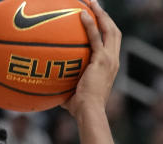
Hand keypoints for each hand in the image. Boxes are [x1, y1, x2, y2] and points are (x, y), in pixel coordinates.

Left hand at [63, 0, 120, 115]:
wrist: (89, 112)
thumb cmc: (80, 108)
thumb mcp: (73, 92)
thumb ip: (64, 83)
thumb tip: (47, 81)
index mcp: (110, 66)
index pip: (112, 42)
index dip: (106, 27)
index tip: (96, 17)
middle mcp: (113, 60)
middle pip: (114, 31)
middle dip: (105, 15)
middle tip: (93, 3)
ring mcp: (110, 60)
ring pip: (110, 29)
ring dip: (101, 13)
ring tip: (90, 1)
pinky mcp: (102, 61)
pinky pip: (96, 38)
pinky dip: (90, 25)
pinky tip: (82, 14)